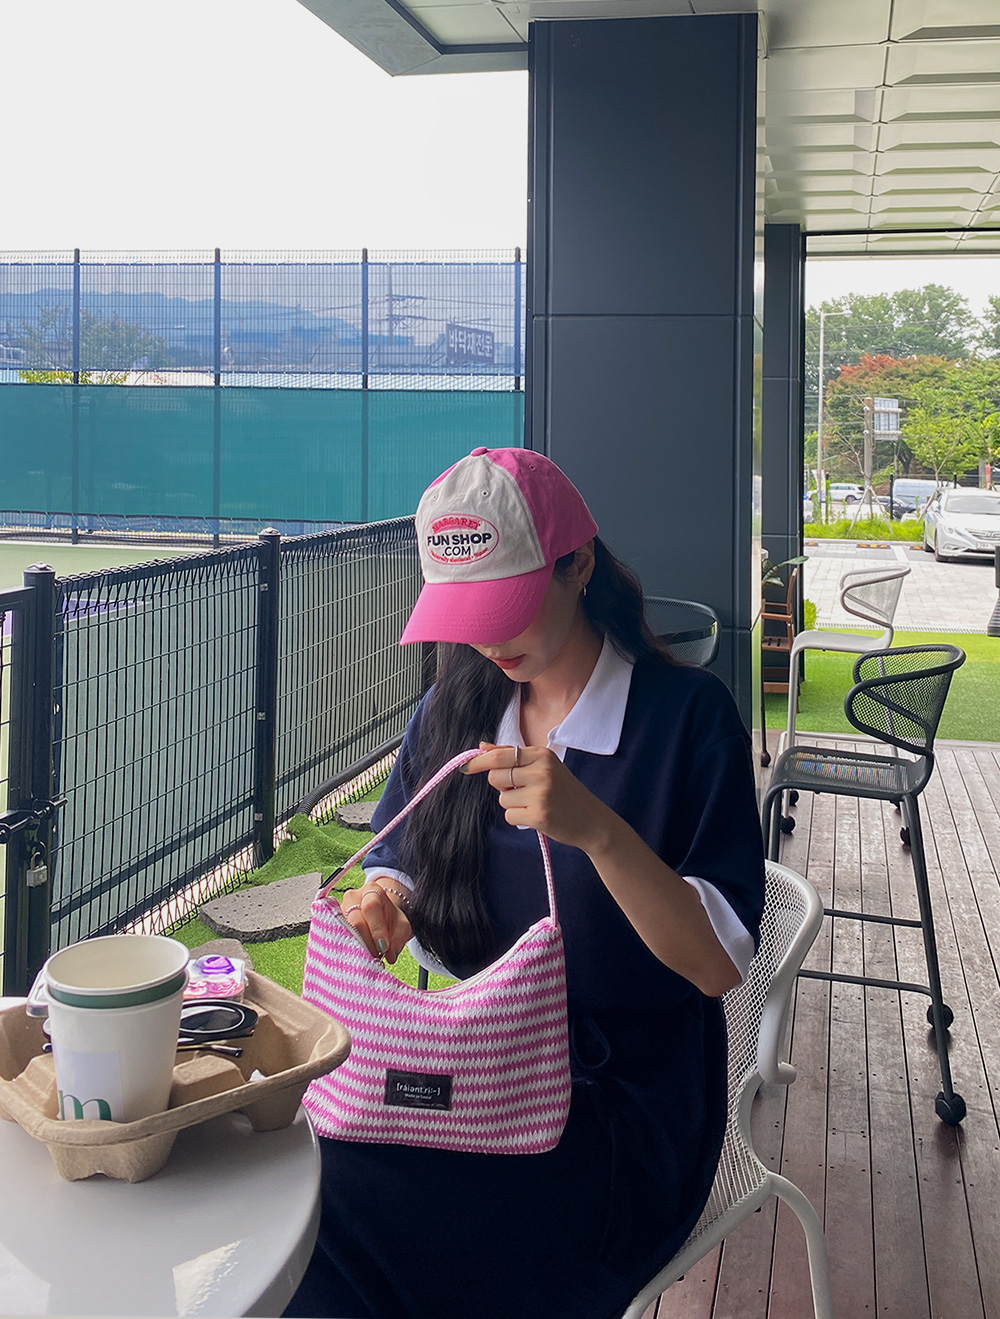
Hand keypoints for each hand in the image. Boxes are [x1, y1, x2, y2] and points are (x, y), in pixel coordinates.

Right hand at [338, 881, 412, 961]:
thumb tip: (390, 955)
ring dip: (357, 948)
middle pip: (355, 921)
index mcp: (372, 890)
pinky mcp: (331, 923)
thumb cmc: (390, 919)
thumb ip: (398, 938)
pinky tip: (355, 956)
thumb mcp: (401, 926)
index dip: (377, 929)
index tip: (384, 947)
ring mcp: (339, 909)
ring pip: (344, 931)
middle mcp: (352, 897)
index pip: (371, 907)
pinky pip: (336, 937)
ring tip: (367, 957)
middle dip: (367, 942)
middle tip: (376, 956)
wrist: (378, 915)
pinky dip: (347, 949)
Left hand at [464, 743, 612, 853]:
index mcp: (541, 755)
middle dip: (501, 786)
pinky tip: (537, 815)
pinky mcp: (539, 815)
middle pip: (495, 777)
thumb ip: (512, 755)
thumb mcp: (543, 766)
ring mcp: (541, 793)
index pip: (499, 756)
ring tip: (535, 803)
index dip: (478, 762)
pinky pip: (509, 815)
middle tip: (522, 790)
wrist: (591, 820)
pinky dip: (519, 817)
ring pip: (502, 798)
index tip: (466, 768)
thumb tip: (482, 747)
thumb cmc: (564, 791)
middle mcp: (541, 771)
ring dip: (513, 803)